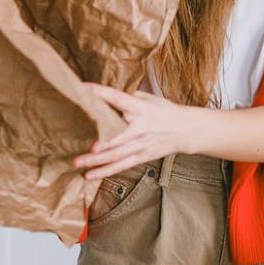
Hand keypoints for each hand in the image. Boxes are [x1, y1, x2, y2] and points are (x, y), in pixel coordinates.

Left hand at [71, 81, 195, 179]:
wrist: (186, 130)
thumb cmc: (163, 111)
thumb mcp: (148, 98)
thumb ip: (126, 98)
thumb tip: (102, 95)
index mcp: (141, 108)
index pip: (119, 99)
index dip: (102, 94)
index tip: (84, 89)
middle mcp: (140, 127)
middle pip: (119, 136)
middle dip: (104, 143)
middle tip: (89, 147)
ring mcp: (141, 145)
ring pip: (116, 155)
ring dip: (96, 161)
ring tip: (77, 163)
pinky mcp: (141, 157)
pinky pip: (120, 166)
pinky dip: (105, 171)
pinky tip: (90, 175)